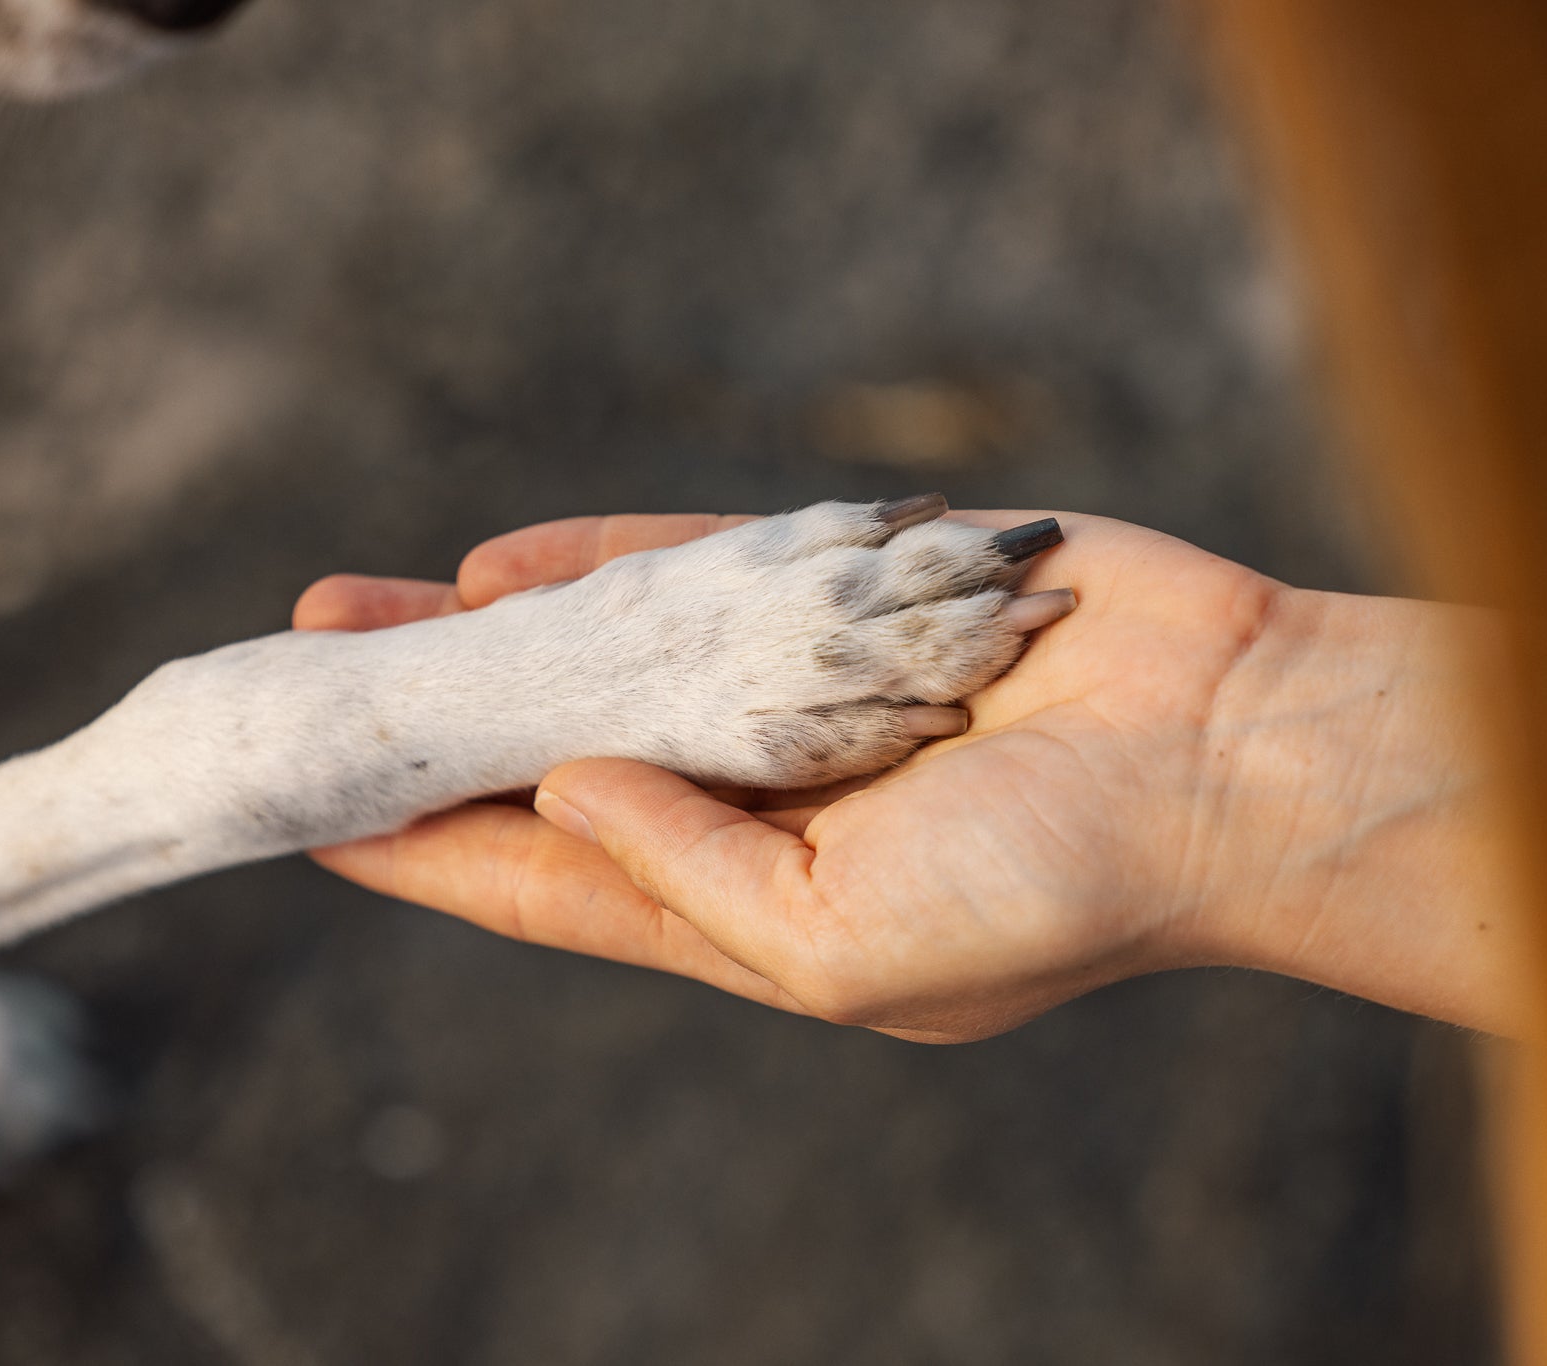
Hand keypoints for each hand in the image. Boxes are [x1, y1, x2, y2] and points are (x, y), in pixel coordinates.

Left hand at [292, 509, 1324, 1041]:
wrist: (1235, 749)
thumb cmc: (1062, 882)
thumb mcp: (845, 945)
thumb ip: (692, 880)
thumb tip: (567, 788)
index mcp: (767, 908)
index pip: (561, 884)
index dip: (433, 851)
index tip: (315, 814)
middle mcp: (777, 799)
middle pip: (570, 760)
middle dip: (442, 726)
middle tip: (311, 675)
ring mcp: (817, 687)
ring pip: (623, 656)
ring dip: (502, 633)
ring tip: (367, 606)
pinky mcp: (866, 589)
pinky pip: (713, 568)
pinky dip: (616, 560)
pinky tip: (514, 558)